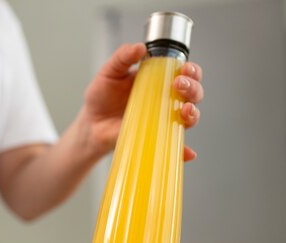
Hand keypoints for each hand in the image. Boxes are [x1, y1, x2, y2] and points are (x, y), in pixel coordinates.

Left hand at [82, 43, 203, 160]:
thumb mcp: (109, 72)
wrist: (91, 124)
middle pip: (193, 93)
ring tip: (184, 110)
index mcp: (159, 80)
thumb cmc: (102, 96)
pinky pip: (175, 146)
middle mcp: (167, 99)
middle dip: (193, 88)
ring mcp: (164, 120)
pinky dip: (184, 150)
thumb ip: (123, 57)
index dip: (191, 70)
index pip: (185, 72)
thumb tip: (139, 47)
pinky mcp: (157, 138)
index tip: (185, 69)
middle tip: (179, 85)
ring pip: (190, 116)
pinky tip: (188, 152)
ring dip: (193, 113)